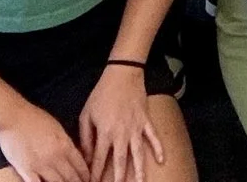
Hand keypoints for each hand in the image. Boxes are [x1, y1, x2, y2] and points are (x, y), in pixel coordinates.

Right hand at [0, 103, 92, 181]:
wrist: (13, 118)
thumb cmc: (34, 118)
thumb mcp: (56, 127)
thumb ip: (65, 142)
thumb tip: (73, 153)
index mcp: (64, 145)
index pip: (81, 165)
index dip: (86, 175)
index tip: (88, 179)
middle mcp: (56, 157)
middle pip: (71, 177)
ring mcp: (41, 165)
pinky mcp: (26, 171)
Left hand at [78, 62, 164, 181]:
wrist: (122, 74)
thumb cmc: (102, 94)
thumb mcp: (87, 114)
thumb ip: (86, 137)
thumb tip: (85, 157)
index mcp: (105, 132)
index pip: (98, 159)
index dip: (95, 173)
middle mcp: (121, 133)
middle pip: (120, 161)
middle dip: (118, 178)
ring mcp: (136, 128)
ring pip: (138, 153)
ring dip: (139, 169)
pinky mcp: (146, 121)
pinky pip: (153, 137)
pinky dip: (158, 149)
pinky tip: (161, 161)